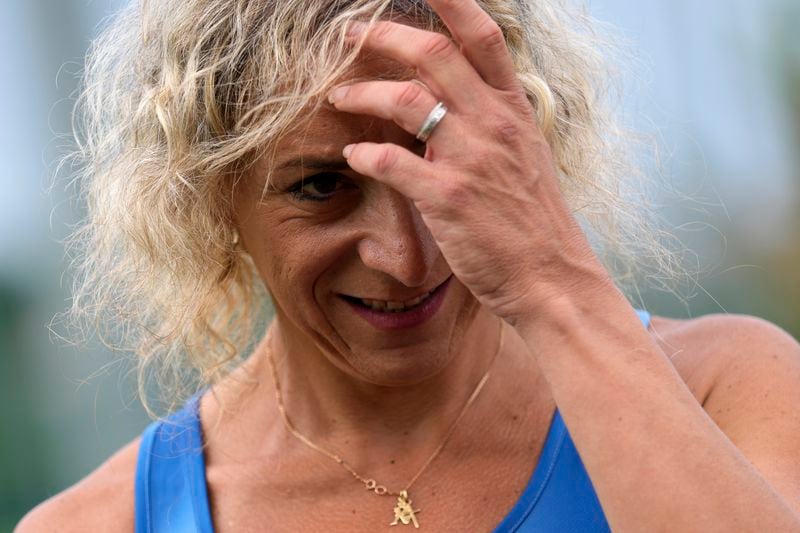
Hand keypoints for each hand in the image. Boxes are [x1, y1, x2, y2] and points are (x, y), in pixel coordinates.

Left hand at [331, 0, 607, 324]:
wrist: (549, 275)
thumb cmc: (533, 220)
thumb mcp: (523, 158)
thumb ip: (488, 125)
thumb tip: (445, 105)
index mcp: (513, 110)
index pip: (483, 38)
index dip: (453, 2)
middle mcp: (493, 123)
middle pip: (432, 54)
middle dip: (384, 35)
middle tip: (351, 33)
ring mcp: (471, 158)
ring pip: (404, 101)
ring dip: (362, 92)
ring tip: (338, 95)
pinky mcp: (448, 197)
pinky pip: (391, 161)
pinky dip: (365, 154)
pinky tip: (354, 155)